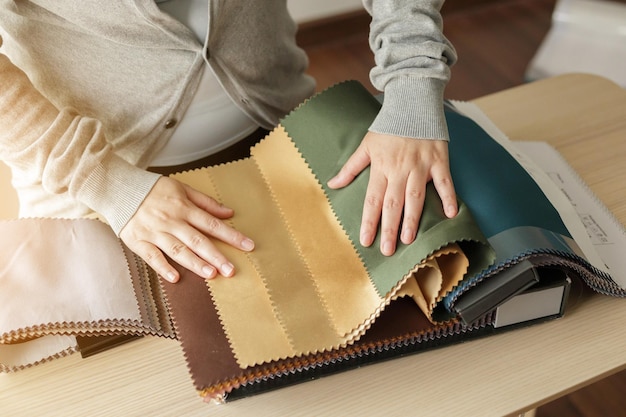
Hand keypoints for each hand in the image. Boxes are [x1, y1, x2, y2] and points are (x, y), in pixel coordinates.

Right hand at [119, 177, 254, 282]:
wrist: (118, 187)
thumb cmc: (153, 189)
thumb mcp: (182, 188)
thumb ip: (206, 202)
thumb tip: (229, 213)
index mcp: (184, 207)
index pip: (212, 224)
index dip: (232, 235)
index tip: (248, 246)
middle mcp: (171, 221)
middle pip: (198, 240)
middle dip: (216, 256)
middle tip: (231, 270)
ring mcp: (154, 232)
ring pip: (178, 250)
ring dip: (195, 263)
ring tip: (211, 275)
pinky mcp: (138, 241)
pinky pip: (151, 256)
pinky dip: (163, 267)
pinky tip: (175, 278)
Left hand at [327, 132, 456, 255]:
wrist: (413, 104)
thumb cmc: (388, 127)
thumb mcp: (366, 145)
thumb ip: (351, 167)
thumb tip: (333, 184)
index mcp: (381, 167)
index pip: (373, 200)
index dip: (369, 222)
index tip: (366, 241)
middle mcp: (399, 170)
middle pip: (393, 204)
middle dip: (389, 228)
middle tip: (388, 250)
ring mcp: (420, 166)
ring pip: (415, 197)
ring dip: (412, 219)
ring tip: (409, 240)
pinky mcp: (439, 161)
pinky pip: (444, 182)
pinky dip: (449, 197)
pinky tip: (450, 214)